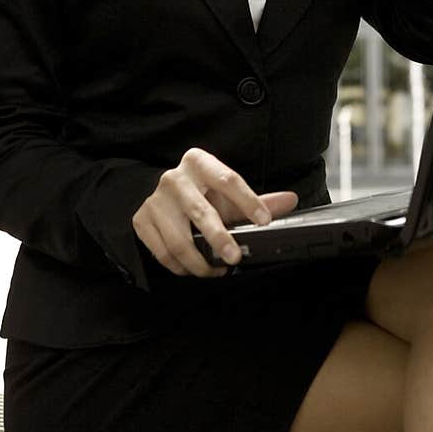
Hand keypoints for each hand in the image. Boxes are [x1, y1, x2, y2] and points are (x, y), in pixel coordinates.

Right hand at [132, 146, 297, 277]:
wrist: (159, 193)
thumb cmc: (201, 193)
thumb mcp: (227, 192)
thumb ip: (259, 199)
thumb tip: (291, 201)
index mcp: (199, 162)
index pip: (228, 180)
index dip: (249, 201)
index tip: (264, 221)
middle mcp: (175, 178)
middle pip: (201, 212)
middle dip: (220, 238)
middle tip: (234, 257)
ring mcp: (155, 200)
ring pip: (179, 240)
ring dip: (201, 262)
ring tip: (217, 269)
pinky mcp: (141, 220)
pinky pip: (163, 253)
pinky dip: (181, 267)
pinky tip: (195, 268)